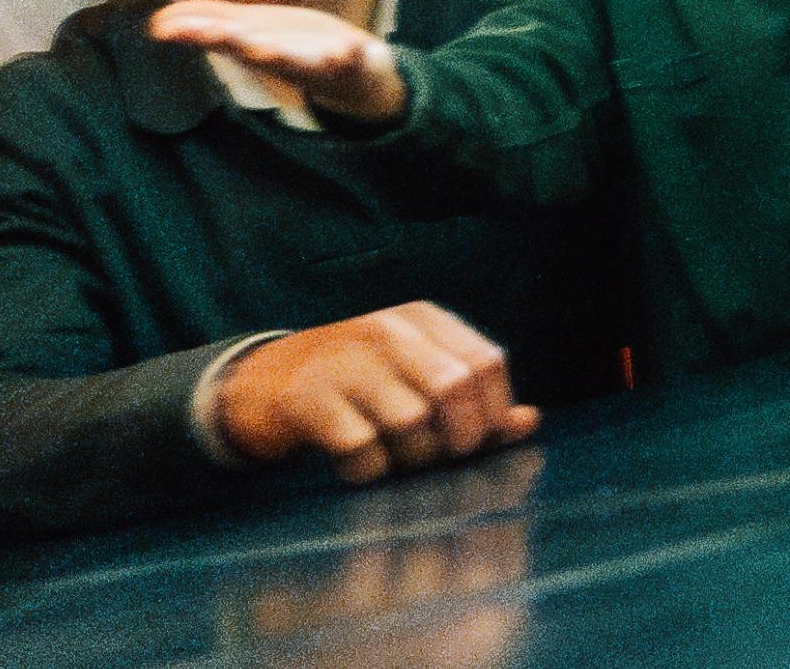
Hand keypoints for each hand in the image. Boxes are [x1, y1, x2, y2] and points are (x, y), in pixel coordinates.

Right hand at [148, 3, 409, 126]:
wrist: (356, 77)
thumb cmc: (294, 48)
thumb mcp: (249, 31)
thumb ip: (208, 24)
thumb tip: (156, 23)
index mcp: (255, 45)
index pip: (220, 37)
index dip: (192, 32)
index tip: (159, 28)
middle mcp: (280, 58)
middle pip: (251, 49)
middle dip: (231, 41)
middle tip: (206, 33)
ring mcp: (316, 63)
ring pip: (294, 60)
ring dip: (280, 55)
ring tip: (264, 49)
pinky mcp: (351, 63)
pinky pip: (351, 60)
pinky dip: (349, 54)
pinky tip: (348, 46)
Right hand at [204, 304, 535, 485]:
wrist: (260, 384)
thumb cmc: (356, 386)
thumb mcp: (414, 377)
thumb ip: (473, 399)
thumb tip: (528, 422)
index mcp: (422, 319)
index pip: (486, 363)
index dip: (492, 413)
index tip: (474, 442)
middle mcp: (387, 329)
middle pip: (455, 388)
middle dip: (458, 438)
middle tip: (439, 458)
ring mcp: (346, 360)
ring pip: (411, 421)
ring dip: (410, 459)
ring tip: (393, 459)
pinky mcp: (308, 398)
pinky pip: (362, 449)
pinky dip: (367, 471)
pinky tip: (355, 464)